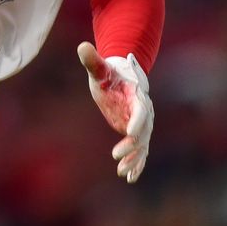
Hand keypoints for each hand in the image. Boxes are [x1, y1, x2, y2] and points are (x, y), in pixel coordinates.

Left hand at [77, 41, 153, 182]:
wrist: (122, 77)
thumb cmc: (110, 73)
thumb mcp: (100, 69)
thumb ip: (93, 60)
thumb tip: (82, 47)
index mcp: (137, 94)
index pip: (141, 109)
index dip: (137, 121)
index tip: (129, 133)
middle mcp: (144, 110)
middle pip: (143, 131)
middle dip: (132, 145)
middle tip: (116, 156)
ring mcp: (142, 123)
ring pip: (142, 144)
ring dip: (134, 159)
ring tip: (122, 173)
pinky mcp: (137, 132)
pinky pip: (140, 150)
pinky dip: (137, 164)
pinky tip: (129, 178)